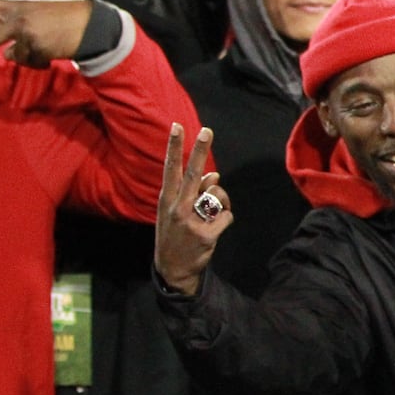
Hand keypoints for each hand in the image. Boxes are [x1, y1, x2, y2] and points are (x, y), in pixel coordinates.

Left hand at [0, 0, 91, 67]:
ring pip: (17, 56)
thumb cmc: (68, 19)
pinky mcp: (36, 48)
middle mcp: (19, 20)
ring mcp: (26, 35)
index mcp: (20, 7)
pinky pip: (32, 62)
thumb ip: (20, 31)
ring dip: (30, 57)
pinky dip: (41, 62)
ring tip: (47, 48)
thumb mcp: (41, 16)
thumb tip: (6, 55)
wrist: (92, 23)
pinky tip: (53, 54)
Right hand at [155, 124, 230, 295]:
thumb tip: (214, 175)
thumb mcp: (175, 212)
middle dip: (200, 151)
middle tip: (207, 130)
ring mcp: (191, 221)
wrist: (173, 268)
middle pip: (192, 174)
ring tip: (213, 212)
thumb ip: (192, 193)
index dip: (174, 147)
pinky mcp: (206, 234)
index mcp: (167, 200)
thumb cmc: (176, 233)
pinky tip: (214, 229)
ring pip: (216, 195)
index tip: (177, 127)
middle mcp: (177, 208)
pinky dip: (225, 220)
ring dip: (222, 199)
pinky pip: (227, 216)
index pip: (170, 168)